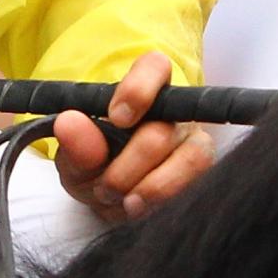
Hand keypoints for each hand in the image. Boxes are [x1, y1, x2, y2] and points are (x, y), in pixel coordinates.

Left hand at [54, 50, 214, 222]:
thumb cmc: (96, 166)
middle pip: (162, 131)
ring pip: (191, 159)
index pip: (154, 67)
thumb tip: (69, 123)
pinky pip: (198, 187)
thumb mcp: (75, 159)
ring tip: (125, 202)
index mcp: (144, 89)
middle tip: (104, 188)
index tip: (116, 118)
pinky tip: (142, 209)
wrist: (112, 198)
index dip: (139, 90)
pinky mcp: (208, 174)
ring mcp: (196, 142)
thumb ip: (75, 143)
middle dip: (126, 169)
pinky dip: (165, 204)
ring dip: (152, 188)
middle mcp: (176, 112)